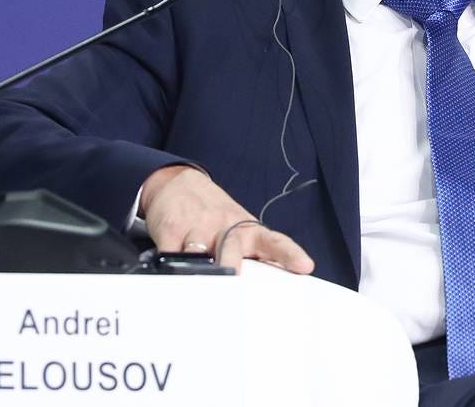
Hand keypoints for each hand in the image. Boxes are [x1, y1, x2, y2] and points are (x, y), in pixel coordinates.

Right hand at [140, 165, 314, 274]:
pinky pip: (170, 255)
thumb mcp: (237, 229)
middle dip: (231, 265)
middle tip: (234, 279)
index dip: (289, 254)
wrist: (178, 183)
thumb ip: (252, 256)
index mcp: (247, 230)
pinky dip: (171, 269)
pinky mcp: (171, 231)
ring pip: (197, 252)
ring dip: (199, 269)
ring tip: (200, 283)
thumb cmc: (213, 216)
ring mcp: (197, 228)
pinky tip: (171, 275)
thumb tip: (270, 290)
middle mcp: (224, 227)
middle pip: (231, 248)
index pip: (274, 242)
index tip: (304, 266)